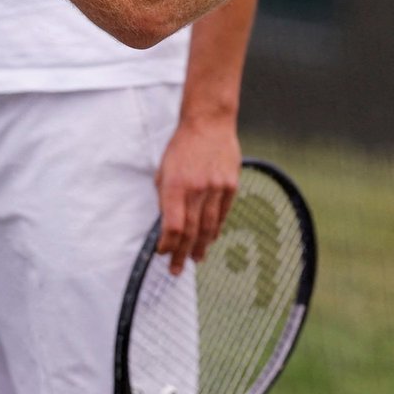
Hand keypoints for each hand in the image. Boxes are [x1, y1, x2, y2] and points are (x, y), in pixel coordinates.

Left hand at [154, 116, 241, 274]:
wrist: (209, 123)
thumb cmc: (182, 147)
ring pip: (208, 226)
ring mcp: (217, 187)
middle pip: (190, 231)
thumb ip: (165, 198)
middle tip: (177, 270)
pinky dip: (216, 229)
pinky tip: (210, 239)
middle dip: (182, 253)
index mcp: (175, 185)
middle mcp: (197, 189)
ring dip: (200, 246)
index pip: (172, 226)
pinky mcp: (231, 185)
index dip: (167, 244)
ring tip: (195, 259)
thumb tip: (167, 225)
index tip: (162, 253)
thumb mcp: (164, 170)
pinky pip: (223, 213)